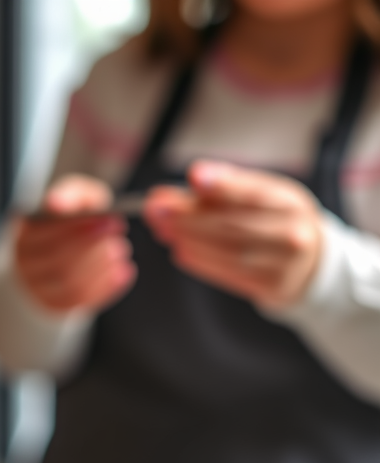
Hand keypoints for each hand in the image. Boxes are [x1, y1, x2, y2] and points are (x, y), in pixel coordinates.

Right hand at [13, 174, 135, 313]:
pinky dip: (105, 286)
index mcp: (24, 231)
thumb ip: (73, 196)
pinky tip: (123, 271)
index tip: (112, 218)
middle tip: (119, 234)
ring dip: (100, 266)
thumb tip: (57, 204)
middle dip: (94, 245)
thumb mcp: (73, 200)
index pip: (47, 231)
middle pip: (58, 259)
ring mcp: (35, 288)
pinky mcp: (51, 305)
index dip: (80, 225)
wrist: (56, 254)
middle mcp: (23, 262)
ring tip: (120, 251)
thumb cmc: (69, 222)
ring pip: (69, 282)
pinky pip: (78, 301)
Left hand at [143, 160, 322, 307]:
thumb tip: (191, 178)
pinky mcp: (270, 285)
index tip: (194, 176)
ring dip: (189, 239)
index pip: (254, 192)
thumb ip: (225, 188)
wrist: (308, 262)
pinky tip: (179, 252)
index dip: (225, 184)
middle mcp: (292, 230)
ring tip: (162, 229)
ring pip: (228, 250)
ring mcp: (283, 262)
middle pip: (233, 223)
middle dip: (189, 216)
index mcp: (290, 200)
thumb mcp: (259, 198)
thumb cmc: (273, 222)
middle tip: (156, 209)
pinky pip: (228, 273)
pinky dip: (201, 261)